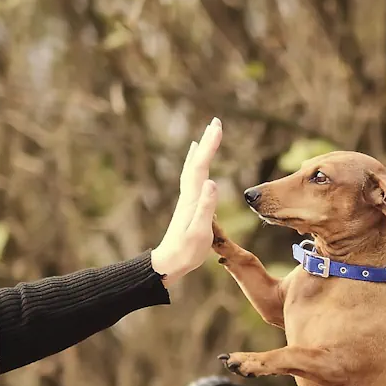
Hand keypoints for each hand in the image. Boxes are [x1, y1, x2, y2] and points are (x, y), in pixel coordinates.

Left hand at [151, 117, 223, 286]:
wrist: (168, 263)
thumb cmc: (185, 252)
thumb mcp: (199, 233)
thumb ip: (206, 208)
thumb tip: (213, 182)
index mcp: (193, 200)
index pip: (202, 167)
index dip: (209, 147)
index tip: (217, 128)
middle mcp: (188, 195)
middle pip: (197, 163)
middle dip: (207, 142)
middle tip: (216, 122)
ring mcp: (187, 200)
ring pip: (193, 169)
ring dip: (201, 151)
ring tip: (206, 137)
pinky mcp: (188, 206)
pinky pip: (192, 178)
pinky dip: (195, 166)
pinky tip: (197, 165)